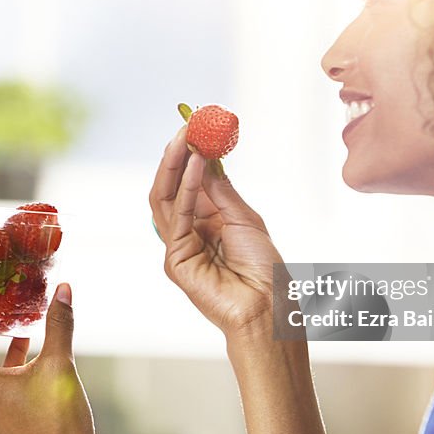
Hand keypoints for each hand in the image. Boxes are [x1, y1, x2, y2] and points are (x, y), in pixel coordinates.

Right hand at [148, 126, 283, 337]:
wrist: (269, 306)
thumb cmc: (264, 268)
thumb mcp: (245, 219)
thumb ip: (220, 190)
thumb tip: (202, 157)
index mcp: (207, 223)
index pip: (190, 183)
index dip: (190, 155)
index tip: (196, 127)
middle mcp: (189, 232)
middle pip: (171, 188)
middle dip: (176, 156)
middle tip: (185, 126)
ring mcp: (179, 246)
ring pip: (165, 198)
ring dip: (174, 164)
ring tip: (184, 137)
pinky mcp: (176, 259)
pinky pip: (177, 216)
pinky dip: (184, 186)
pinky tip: (194, 163)